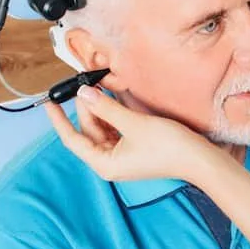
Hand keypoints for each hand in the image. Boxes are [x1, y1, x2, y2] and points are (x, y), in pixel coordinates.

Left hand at [44, 86, 220, 183]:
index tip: (49, 103)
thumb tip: (84, 94)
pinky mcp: (135, 150)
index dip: (60, 120)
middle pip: (89, 132)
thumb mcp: (134, 124)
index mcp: (104, 163)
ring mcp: (123, 157)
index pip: (72, 140)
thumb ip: (106, 108)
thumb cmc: (169, 147)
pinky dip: (113, 116)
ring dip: (101, 110)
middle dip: (87, 109)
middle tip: (85, 85)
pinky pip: (116, 131)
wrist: (199, 159)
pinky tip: (114, 101)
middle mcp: (110, 162)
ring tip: (99, 89)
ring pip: (103, 130)